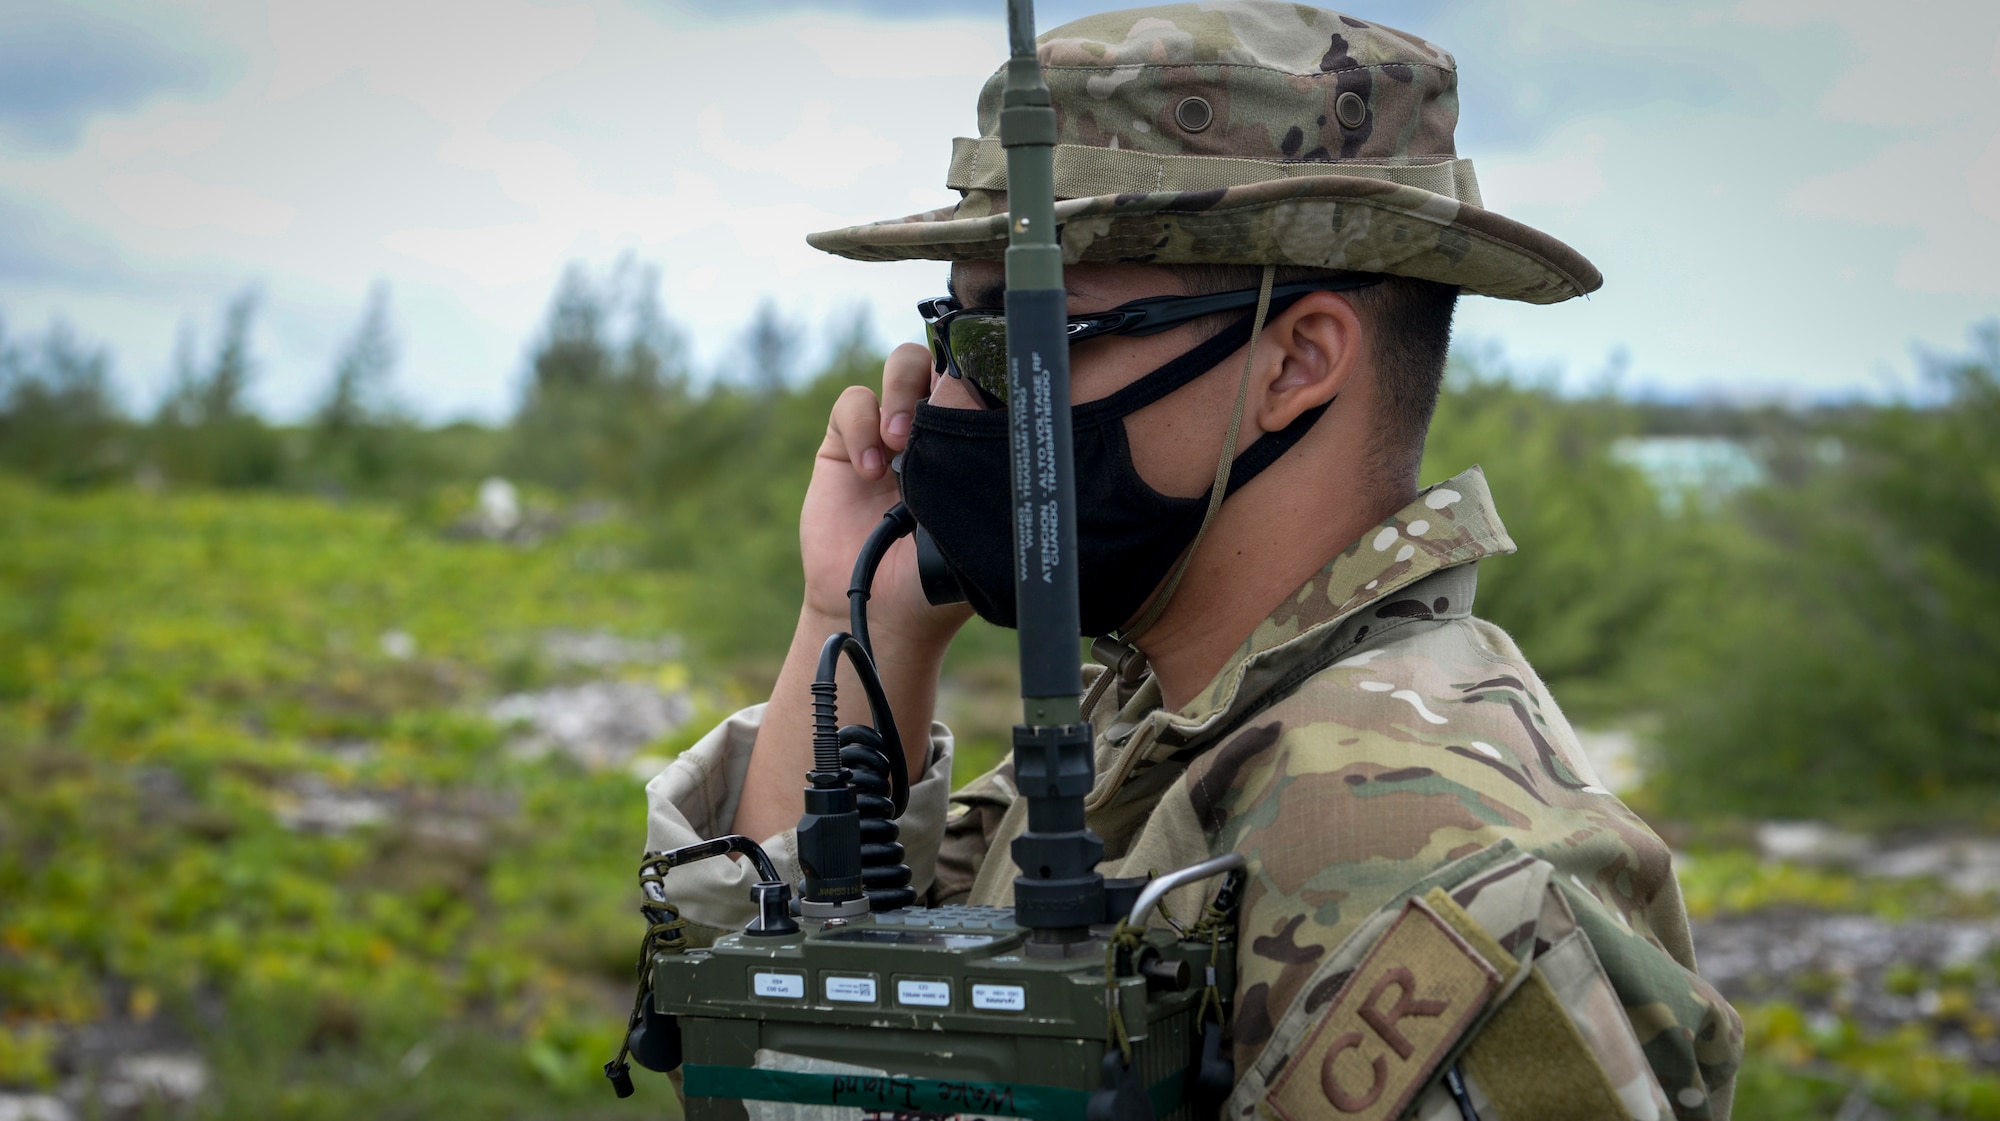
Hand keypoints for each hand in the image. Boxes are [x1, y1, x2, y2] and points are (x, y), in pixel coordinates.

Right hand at [802, 342, 972, 656]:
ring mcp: (891, 430)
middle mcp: (939, 426)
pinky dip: (860, 426)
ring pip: (903, 364)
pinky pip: (853, 402)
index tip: (981, 390)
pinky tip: (869, 470)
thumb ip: (975, 462)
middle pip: (947, 357)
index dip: (985, 369)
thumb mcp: (971, 519)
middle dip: (943, 373)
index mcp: (977, 439)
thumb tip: (977, 403)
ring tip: (898, 441)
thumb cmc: (938, 575)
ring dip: (900, 392)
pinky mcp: (846, 442)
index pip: (989, 379)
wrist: (879, 608)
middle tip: (935, 417)